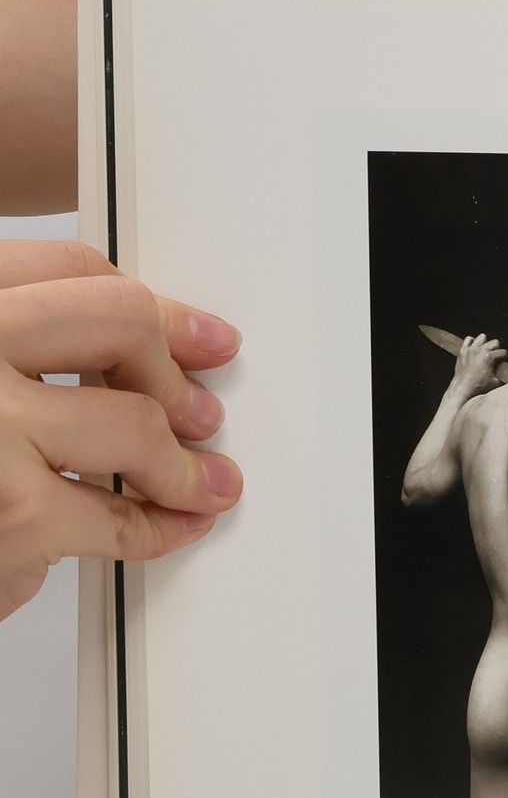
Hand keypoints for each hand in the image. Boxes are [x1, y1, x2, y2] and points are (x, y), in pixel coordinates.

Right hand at [0, 240, 242, 620]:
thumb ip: (12, 350)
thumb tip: (140, 350)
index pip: (66, 269)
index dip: (148, 306)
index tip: (189, 331)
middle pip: (118, 320)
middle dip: (174, 370)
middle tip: (199, 409)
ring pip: (135, 422)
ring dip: (182, 464)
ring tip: (199, 481)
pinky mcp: (12, 515)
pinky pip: (119, 517)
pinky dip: (159, 528)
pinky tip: (170, 526)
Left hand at [451, 333, 506, 398]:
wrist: (463, 388)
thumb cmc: (479, 386)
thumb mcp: (496, 382)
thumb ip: (501, 375)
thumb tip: (505, 374)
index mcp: (489, 357)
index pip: (502, 352)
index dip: (504, 356)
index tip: (503, 359)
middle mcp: (480, 350)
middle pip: (494, 342)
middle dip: (496, 348)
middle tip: (494, 355)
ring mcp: (471, 349)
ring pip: (482, 337)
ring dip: (484, 343)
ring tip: (484, 349)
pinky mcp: (463, 351)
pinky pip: (468, 339)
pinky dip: (472, 342)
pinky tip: (474, 347)